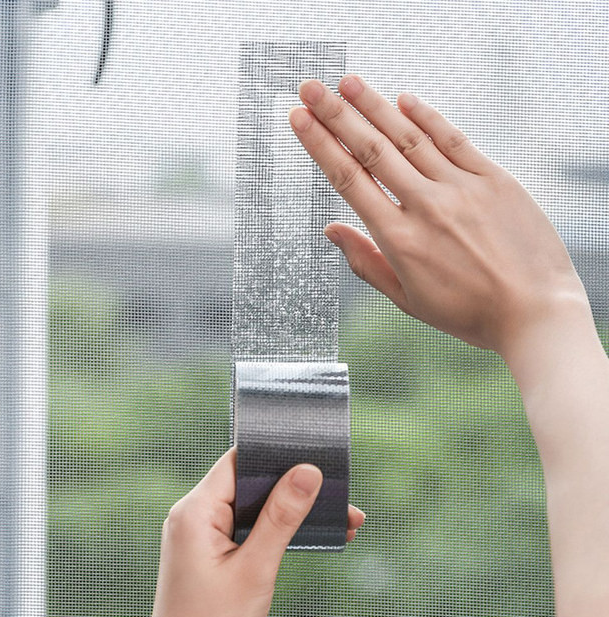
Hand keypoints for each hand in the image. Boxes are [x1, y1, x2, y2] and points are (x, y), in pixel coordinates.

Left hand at [146, 448, 364, 616]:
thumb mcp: (254, 568)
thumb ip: (280, 517)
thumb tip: (307, 471)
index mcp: (195, 510)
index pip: (239, 462)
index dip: (276, 456)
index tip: (313, 456)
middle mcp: (194, 515)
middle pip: (250, 483)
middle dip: (294, 488)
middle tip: (337, 495)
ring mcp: (201, 533)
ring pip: (253, 506)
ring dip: (290, 511)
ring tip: (337, 518)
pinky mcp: (211, 550)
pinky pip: (248, 527)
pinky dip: (276, 529)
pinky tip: (309, 534)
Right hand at [289, 76, 588, 358]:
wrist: (535, 313)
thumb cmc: (469, 313)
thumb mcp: (407, 300)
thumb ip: (366, 262)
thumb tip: (332, 231)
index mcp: (400, 239)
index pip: (349, 180)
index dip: (320, 145)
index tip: (300, 120)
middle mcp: (427, 207)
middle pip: (372, 150)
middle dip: (336, 115)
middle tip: (310, 88)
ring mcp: (461, 189)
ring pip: (409, 138)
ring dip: (375, 106)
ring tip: (348, 83)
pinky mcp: (494, 180)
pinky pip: (454, 140)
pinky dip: (427, 118)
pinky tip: (404, 100)